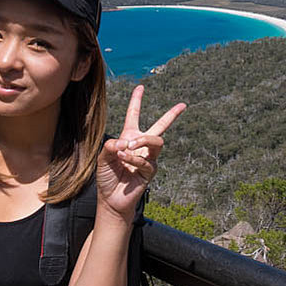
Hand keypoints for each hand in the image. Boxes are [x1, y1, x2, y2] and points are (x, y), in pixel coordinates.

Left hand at [96, 85, 185, 221]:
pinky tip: (124, 160)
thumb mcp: (102, 158)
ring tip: (127, 147)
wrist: (111, 199)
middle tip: (183, 105)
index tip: (141, 87)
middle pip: (161, 126)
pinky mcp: (150, 171)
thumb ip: (111, 146)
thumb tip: (124, 142)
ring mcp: (148, 158)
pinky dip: (133, 158)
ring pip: (156, 141)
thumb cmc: (107, 177)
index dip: (137, 100)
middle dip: (172, 115)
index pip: (134, 115)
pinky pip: (146, 160)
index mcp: (129, 137)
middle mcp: (141, 145)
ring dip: (142, 141)